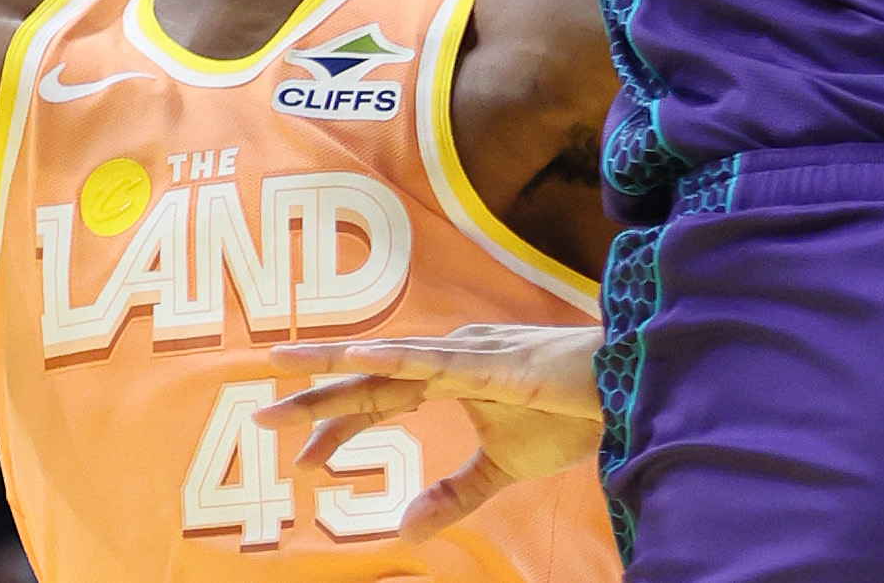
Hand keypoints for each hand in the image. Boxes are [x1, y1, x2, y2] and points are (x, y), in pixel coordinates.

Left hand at [256, 322, 604, 539]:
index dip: (338, 425)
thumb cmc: (569, 413)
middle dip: (313, 394)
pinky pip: (436, 359)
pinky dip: (398, 357)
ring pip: (386, 359)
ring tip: (282, 366)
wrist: (625, 388)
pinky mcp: (491, 361)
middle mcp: (446, 355)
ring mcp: (465, 352)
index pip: (378, 399)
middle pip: (367, 376)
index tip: (301, 458)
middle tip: (258, 411)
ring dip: (334, 366)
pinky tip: (361, 358)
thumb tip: (406, 530)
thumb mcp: (502, 467)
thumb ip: (453, 494)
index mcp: (446, 374)